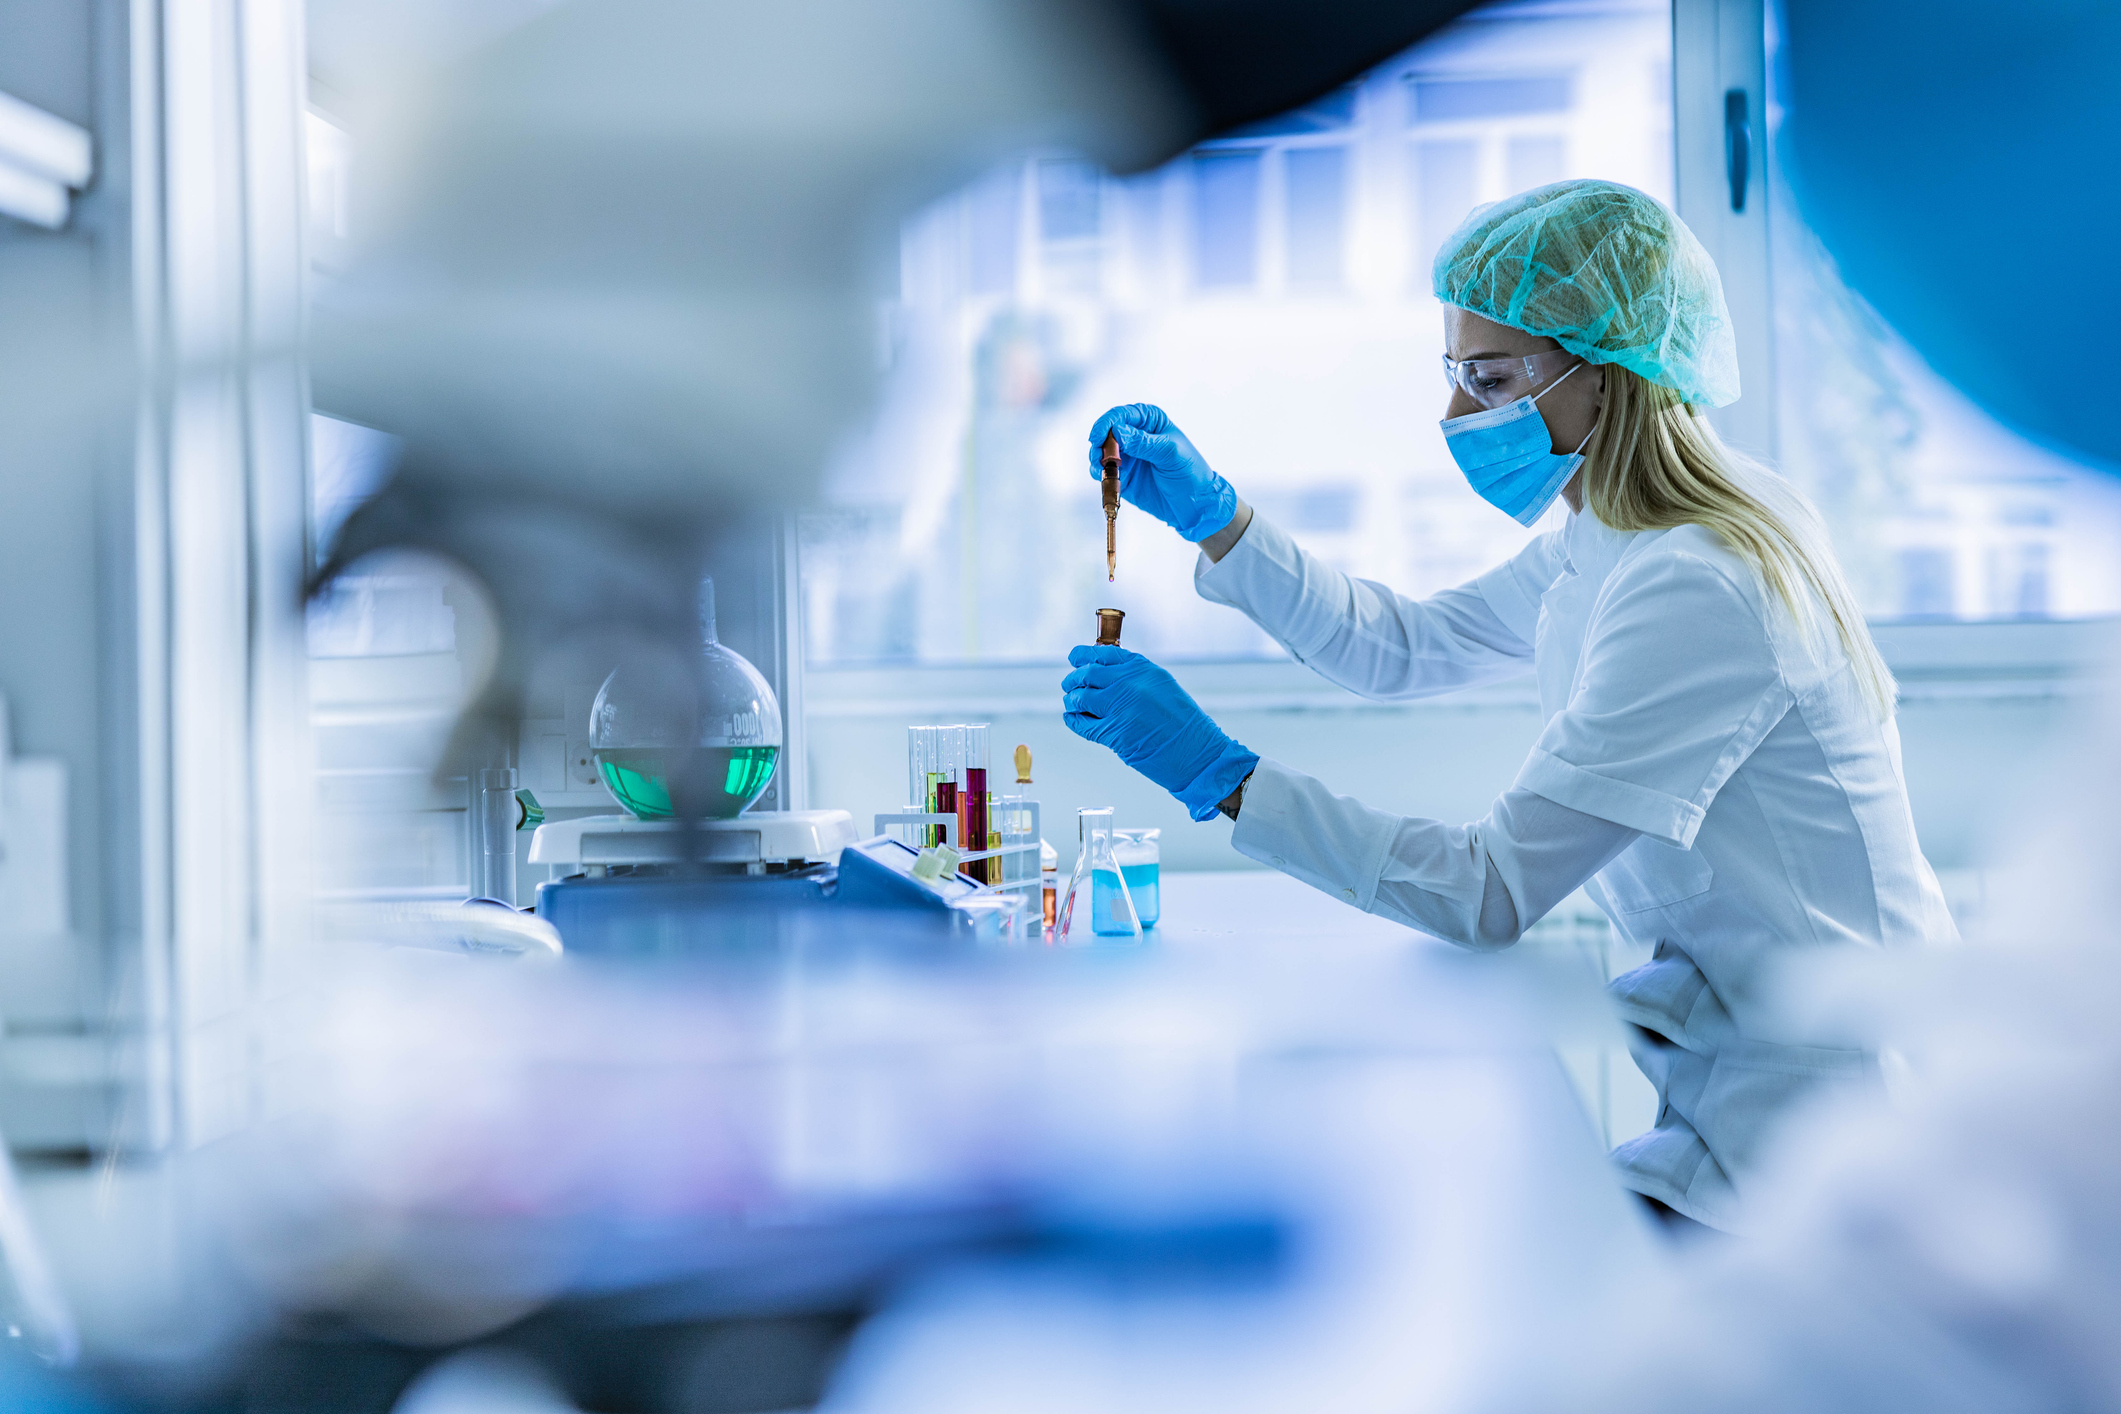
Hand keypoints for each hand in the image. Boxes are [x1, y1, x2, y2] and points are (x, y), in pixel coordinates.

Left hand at [1062, 645, 1259, 821]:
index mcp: (1142, 669)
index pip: (1103, 653)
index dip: (1083, 655)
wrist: (1197, 753)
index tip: (1074, 658)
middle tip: (1069, 684)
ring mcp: (1119, 708)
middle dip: (1074, 679)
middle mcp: (1128, 684)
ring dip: (1072, 700)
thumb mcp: (1163, 687)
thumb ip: (1135, 678)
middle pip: (1087, 674)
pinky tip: (1072, 718)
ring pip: (1081, 697)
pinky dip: (1073, 720)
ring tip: (1072, 702)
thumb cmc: (1185, 723)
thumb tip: (1107, 675)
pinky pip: (1083, 724)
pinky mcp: (1113, 733)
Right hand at [1086, 404, 1238, 542]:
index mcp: (1150, 422)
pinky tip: (1103, 478)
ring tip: (1101, 469)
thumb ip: (1143, 442)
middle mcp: (1135, 436)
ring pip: (1102, 452)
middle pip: (1107, 432)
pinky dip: (1100, 474)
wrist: (1194, 505)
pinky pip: (1104, 472)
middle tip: (1099, 457)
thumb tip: (1118, 431)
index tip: (1098, 436)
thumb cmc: (1190, 473)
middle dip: (1099, 443)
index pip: (1122, 415)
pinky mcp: (1123, 476)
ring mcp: (1128, 457)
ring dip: (1096, 459)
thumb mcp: (1169, 453)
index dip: (1107, 423)